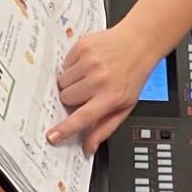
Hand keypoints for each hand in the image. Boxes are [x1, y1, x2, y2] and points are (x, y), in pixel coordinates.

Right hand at [47, 25, 152, 153]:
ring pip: (62, 82)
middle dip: (72, 99)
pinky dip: (72, 67)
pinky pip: (64, 65)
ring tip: (89, 76)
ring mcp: (90, 62)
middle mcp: (100, 79)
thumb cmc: (132, 76)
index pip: (83, 117)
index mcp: (111, 97)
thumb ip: (105, 128)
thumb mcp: (125, 105)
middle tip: (87, 91)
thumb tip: (88, 147)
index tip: (52, 136)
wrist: (139, 43)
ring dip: (71, 82)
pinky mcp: (82, 47)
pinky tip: (88, 63)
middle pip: (66, 98)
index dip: (65, 128)